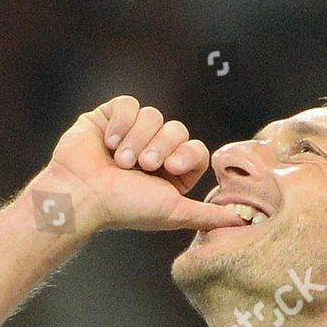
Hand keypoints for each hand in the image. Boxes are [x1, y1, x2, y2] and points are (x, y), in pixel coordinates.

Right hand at [41, 96, 247, 233]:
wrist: (82, 195)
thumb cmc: (124, 208)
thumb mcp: (174, 212)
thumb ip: (209, 215)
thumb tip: (245, 222)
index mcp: (170, 172)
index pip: (195, 148)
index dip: (185, 153)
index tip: (169, 168)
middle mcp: (151, 150)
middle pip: (176, 128)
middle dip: (159, 146)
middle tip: (142, 166)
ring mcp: (129, 132)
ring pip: (152, 115)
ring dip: (136, 139)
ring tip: (120, 160)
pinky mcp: (108, 117)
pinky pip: (128, 104)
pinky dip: (120, 123)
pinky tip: (108, 142)